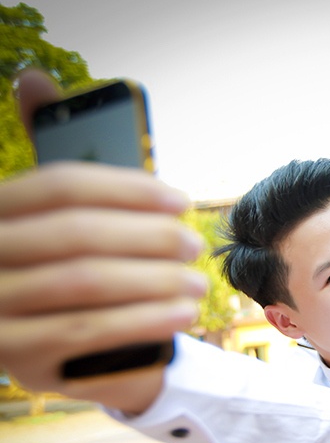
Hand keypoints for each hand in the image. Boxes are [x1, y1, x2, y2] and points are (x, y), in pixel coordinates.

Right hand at [0, 70, 205, 409]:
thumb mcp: (61, 216)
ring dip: (153, 282)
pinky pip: (88, 336)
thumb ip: (56, 155)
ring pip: (83, 286)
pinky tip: (181, 316)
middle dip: (148, 238)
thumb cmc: (70, 267)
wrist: (59, 350)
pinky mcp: (20, 366)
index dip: (127, 189)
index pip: (59, 186)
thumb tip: (32, 75)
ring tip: (196, 283)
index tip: (180, 200)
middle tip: (194, 244)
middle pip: (76, 236)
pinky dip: (143, 322)